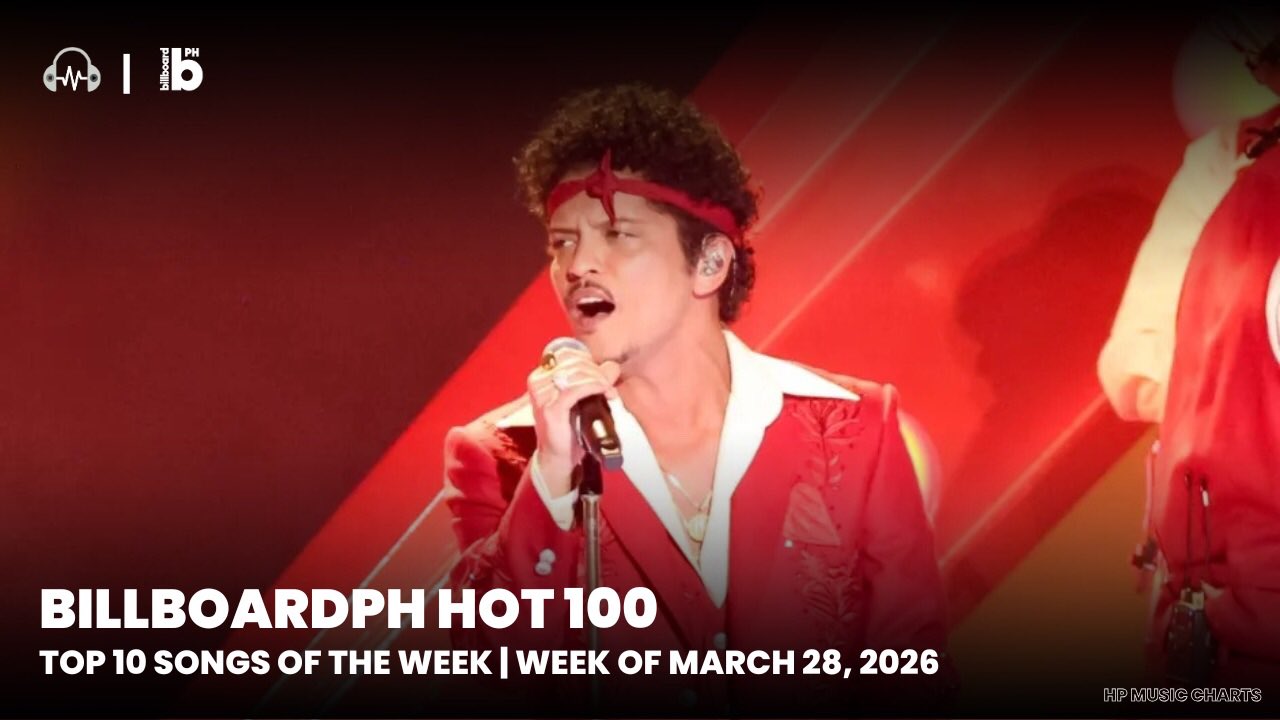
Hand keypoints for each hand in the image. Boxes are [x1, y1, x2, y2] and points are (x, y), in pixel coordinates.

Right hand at [526, 347, 619, 495]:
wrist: (557, 457)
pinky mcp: (551, 410)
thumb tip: (612, 366)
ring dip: (598, 380)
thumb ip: (591, 381)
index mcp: (541, 376)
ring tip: (609, 390)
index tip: (603, 372)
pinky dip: (594, 388)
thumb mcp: (578, 399)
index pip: (567, 354)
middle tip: (610, 382)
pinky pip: (576, 390)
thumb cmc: (568, 428)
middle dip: (596, 370)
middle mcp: (538, 382)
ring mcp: (542, 396)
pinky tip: (605, 392)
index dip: (588, 360)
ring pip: (577, 374)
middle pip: (573, 362)